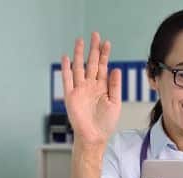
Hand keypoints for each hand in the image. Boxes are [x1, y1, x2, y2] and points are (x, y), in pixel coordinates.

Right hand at [61, 32, 121, 147]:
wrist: (94, 136)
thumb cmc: (105, 123)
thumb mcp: (115, 103)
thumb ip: (115, 86)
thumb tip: (116, 69)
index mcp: (102, 87)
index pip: (103, 67)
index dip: (105, 55)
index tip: (106, 43)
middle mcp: (90, 86)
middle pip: (91, 63)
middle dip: (93, 49)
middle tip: (95, 35)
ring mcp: (80, 90)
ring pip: (79, 68)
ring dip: (79, 55)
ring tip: (80, 41)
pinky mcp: (71, 96)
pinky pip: (67, 80)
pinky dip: (66, 69)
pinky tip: (66, 58)